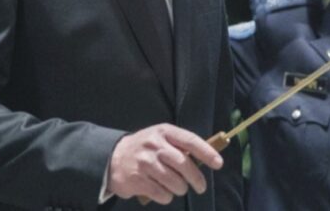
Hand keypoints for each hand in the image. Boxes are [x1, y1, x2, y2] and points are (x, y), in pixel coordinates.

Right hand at [107, 124, 223, 204]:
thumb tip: (207, 159)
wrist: (111, 157)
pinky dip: (167, 197)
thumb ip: (180, 145)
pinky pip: (161, 193)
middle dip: (197, 179)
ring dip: (181, 189)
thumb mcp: (161, 137)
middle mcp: (154, 145)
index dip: (207, 153)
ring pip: (174, 181)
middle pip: (184, 164)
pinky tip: (164, 193)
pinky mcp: (137, 180)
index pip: (191, 141)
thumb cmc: (145, 148)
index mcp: (164, 132)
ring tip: (180, 188)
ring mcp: (144, 163)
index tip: (218, 163)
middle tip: (201, 187)